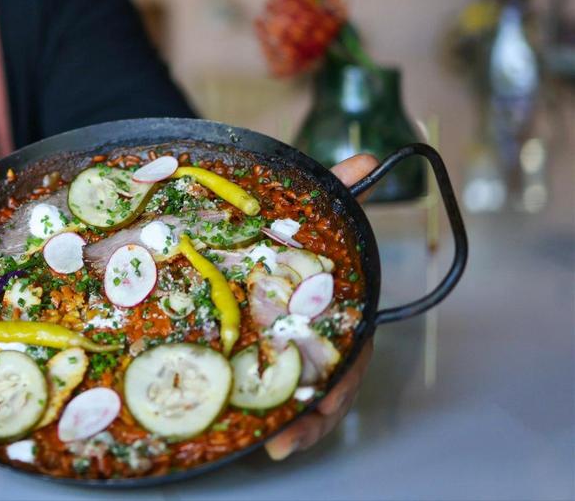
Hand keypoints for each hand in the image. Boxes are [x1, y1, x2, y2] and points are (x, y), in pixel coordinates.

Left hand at [265, 153, 378, 460]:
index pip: (349, 352)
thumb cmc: (282, 224)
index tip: (326, 399)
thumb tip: (366, 158)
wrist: (239, 221)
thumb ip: (333, 189)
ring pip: (296, 397)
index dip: (341, 381)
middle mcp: (314, 334)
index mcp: (335, 308)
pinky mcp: (254, 352)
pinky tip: (253, 434)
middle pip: (324, 388)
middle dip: (312, 418)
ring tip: (270, 446)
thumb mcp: (306, 208)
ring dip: (290, 425)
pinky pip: (265, 389)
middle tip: (288, 439)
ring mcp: (283, 346)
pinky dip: (263, 413)